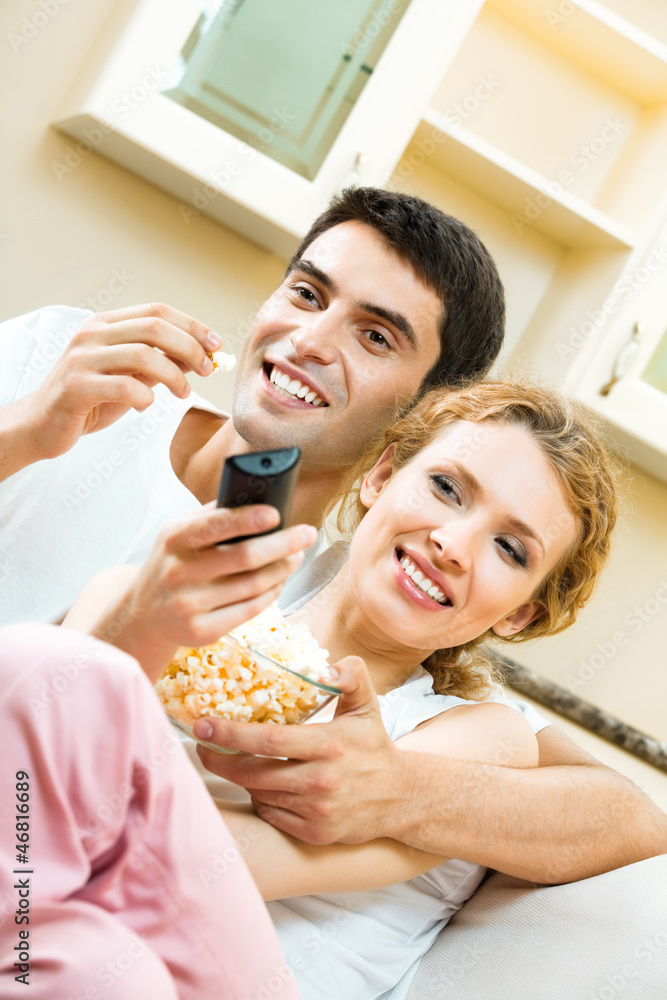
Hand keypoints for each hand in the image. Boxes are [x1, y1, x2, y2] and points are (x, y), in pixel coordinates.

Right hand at [25, 302, 220, 460]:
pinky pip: (124, 386)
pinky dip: (145, 396)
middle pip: (154, 327)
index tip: (216, 344)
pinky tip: (146, 405)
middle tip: (207, 370)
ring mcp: (82, 358)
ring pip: (143, 354)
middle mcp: (92, 334)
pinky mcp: (76, 386)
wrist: (43, 424)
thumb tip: (201, 356)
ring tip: (183, 393)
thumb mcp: (130, 376)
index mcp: (106, 324)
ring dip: (174, 375)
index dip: (192, 325)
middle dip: (190, 347)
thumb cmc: (91, 399)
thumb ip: (159, 363)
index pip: (157, 311)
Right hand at [92, 502, 316, 680]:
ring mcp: (189, 604)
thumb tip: (261, 498)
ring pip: (253, 585)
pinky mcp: (202, 631)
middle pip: (245, 557)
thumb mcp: (178, 533)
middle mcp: (179, 572)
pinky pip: (250, 609)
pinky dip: (272, 593)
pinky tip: (280, 581)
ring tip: (296, 557)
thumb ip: (213, 514)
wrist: (143, 614)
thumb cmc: (173, 563)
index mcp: (175, 539)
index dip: (248, 519)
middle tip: (307, 534)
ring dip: (283, 569)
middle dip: (283, 544)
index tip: (277, 514)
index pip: (215, 525)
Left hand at [194, 655, 404, 844]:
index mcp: (329, 745)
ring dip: (240, 777)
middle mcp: (321, 781)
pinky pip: (270, 814)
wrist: (402, 797)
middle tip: (201, 744)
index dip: (231, 734)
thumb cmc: (374, 746)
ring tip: (233, 759)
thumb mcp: (366, 705)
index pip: (269, 740)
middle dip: (219, 759)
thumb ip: (351, 676)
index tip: (203, 726)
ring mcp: (316, 811)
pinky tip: (263, 784)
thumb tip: (326, 667)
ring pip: (258, 793)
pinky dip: (260, 798)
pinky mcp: (313, 833)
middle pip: (253, 772)